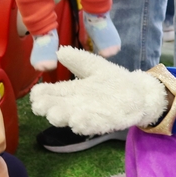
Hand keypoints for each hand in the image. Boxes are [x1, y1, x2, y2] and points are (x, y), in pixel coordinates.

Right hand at [29, 47, 169, 134]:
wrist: (139, 93)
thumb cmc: (113, 81)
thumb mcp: (93, 66)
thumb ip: (77, 59)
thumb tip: (59, 50)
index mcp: (70, 91)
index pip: (48, 94)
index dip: (40, 96)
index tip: (36, 95)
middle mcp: (75, 106)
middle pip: (54, 109)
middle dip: (48, 109)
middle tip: (42, 107)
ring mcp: (88, 115)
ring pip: (70, 119)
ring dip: (63, 117)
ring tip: (56, 115)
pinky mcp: (104, 122)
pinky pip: (91, 126)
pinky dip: (84, 124)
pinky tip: (77, 122)